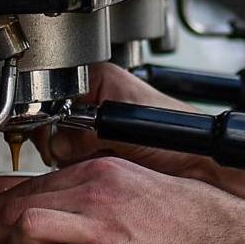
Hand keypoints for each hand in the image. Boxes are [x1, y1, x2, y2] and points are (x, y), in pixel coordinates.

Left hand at [0, 156, 244, 243]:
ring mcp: (99, 230)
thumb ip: (91, 189)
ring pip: (27, 227)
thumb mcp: (130, 182)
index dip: (3, 205)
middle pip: (19, 204)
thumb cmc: (178, 216)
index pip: (31, 184)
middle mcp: (93, 196)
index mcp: (97, 173)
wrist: (213, 239)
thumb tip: (57, 201)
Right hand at [33, 63, 217, 182]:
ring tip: (93, 157)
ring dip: (70, 156)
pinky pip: (73, 159)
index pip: (52, 92)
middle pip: (51, 120)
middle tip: (75, 150)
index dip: (47, 114)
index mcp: (99, 77)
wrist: (197, 162)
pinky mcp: (99, 149)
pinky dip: (78, 166)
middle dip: (59, 140)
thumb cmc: (179, 132)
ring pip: (59, 143)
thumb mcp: (126, 126)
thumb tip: (58, 144)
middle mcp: (95, 98)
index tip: (48, 132)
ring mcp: (96, 125)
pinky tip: (95, 166)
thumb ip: (86, 133)